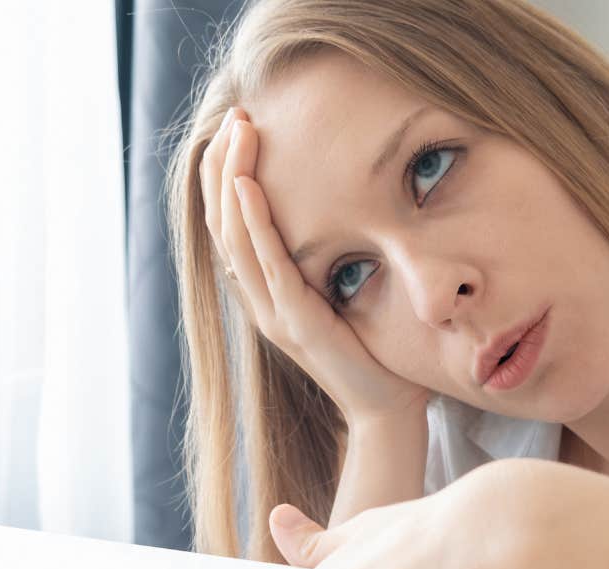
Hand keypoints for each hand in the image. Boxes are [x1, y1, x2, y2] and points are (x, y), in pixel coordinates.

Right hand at [203, 106, 430, 422]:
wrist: (386, 412)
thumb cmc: (377, 355)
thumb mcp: (347, 295)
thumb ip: (332, 261)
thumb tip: (346, 212)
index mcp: (266, 294)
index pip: (230, 225)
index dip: (225, 176)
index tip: (236, 130)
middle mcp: (259, 302)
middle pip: (222, 222)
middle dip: (223, 165)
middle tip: (234, 116)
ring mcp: (272, 313)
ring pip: (235, 235)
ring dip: (232, 178)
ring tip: (238, 133)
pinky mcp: (295, 321)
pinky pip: (266, 263)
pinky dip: (253, 222)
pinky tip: (247, 185)